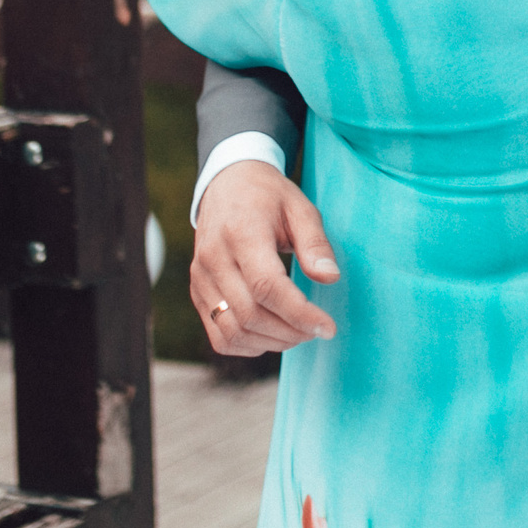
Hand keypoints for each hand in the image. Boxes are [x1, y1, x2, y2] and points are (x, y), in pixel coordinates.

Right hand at [189, 161, 340, 354]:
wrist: (227, 183)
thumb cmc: (269, 196)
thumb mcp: (301, 208)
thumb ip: (315, 243)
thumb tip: (330, 278)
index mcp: (241, 233)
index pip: (267, 287)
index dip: (299, 314)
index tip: (328, 328)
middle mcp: (213, 259)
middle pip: (250, 315)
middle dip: (290, 332)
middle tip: (318, 330)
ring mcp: (200, 278)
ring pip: (232, 331)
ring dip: (271, 343)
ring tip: (300, 333)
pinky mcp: (197, 292)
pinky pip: (219, 334)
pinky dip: (248, 344)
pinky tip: (273, 335)